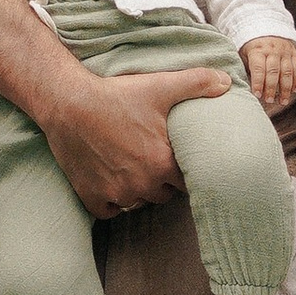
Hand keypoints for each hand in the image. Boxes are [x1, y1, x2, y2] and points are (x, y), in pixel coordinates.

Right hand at [48, 64, 228, 216]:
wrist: (68, 103)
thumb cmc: (116, 95)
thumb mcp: (160, 86)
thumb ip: (197, 83)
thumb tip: (227, 82)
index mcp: (163, 164)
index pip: (189, 182)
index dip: (186, 171)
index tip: (178, 159)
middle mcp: (142, 185)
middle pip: (164, 194)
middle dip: (163, 181)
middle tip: (155, 159)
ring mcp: (116, 193)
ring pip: (138, 202)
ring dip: (138, 190)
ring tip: (133, 167)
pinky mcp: (92, 197)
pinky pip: (109, 211)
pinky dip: (111, 202)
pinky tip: (111, 181)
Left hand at [241, 36, 295, 111]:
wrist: (266, 26)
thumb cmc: (252, 45)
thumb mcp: (244, 52)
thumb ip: (246, 68)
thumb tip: (244, 87)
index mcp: (258, 50)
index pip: (258, 68)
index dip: (258, 83)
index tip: (257, 94)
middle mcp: (272, 50)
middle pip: (274, 71)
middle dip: (272, 88)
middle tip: (269, 100)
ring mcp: (284, 52)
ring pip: (287, 72)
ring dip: (286, 88)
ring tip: (283, 101)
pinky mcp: (293, 53)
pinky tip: (293, 90)